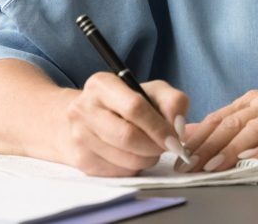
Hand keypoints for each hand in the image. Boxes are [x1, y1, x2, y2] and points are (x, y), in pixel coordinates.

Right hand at [60, 73, 190, 176]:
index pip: (134, 108)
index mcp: (102, 85)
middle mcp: (84, 109)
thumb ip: (173, 101)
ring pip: (124, 159)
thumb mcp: (153, 91)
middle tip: (168, 148)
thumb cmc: (127, 103)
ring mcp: (79, 136)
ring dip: (147, 159)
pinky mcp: (82, 160)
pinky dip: (134, 168)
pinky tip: (134, 156)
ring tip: (152, 150)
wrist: (88, 119)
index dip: (159, 127)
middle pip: (127, 137)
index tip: (175, 140)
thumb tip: (177, 127)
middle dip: (154, 147)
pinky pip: (118, 172)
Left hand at [181, 90, 257, 171]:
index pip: (220, 118)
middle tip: (190, 165)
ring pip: (254, 128)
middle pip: (233, 122)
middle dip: (208, 145)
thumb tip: (193, 135)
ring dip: (231, 149)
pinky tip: (254, 160)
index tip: (180, 156)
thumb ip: (233, 131)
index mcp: (256, 101)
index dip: (198, 137)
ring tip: (214, 165)